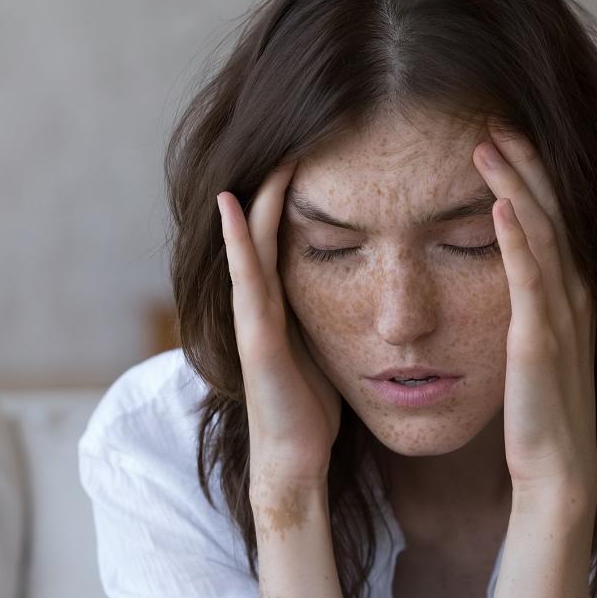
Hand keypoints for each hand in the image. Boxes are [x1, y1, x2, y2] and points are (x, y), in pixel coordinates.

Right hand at [216, 164, 341, 494]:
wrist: (293, 460)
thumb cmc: (311, 408)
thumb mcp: (327, 347)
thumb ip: (331, 315)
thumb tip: (364, 288)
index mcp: (283, 303)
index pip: (286, 235)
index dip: (296, 195)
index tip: (320, 154)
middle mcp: (262, 303)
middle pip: (265, 230)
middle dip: (277, 185)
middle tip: (297, 137)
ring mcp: (253, 318)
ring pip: (251, 245)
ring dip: (257, 198)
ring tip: (270, 154)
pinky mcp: (256, 338)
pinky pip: (247, 279)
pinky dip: (237, 240)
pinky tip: (232, 203)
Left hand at [472, 120, 596, 503]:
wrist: (558, 470)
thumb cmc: (542, 412)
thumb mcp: (540, 347)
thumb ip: (532, 307)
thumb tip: (511, 275)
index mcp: (571, 294)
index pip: (555, 218)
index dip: (534, 174)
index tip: (503, 138)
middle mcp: (574, 295)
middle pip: (552, 212)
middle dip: (525, 162)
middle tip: (494, 118)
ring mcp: (561, 316)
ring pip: (542, 233)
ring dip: (516, 184)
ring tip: (488, 144)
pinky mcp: (539, 340)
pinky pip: (529, 278)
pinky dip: (516, 238)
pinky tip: (499, 204)